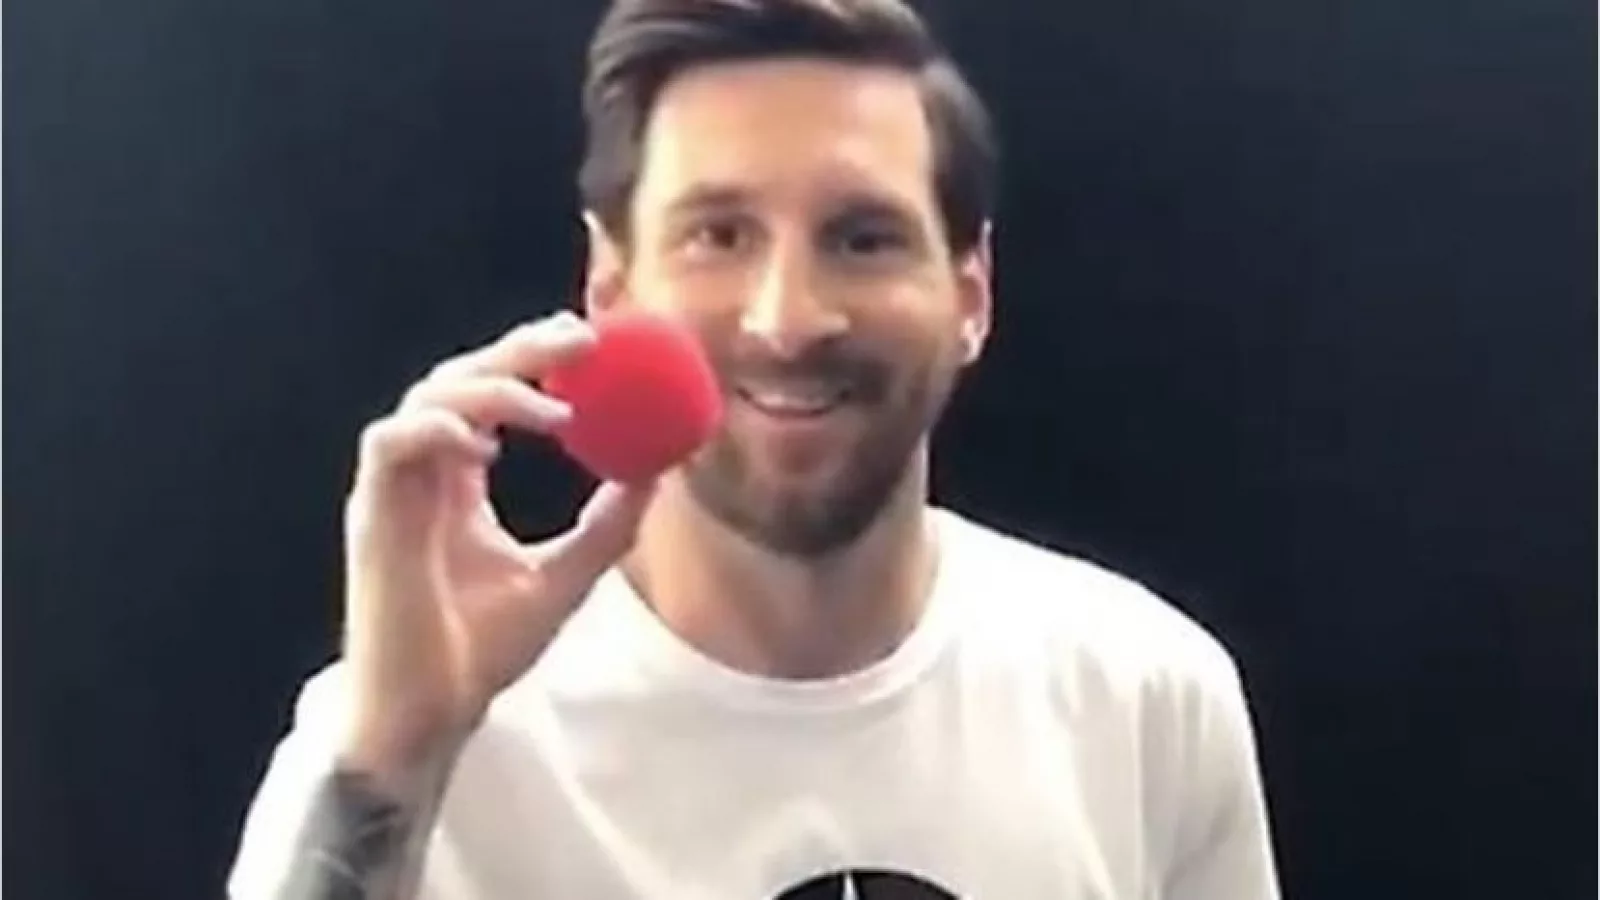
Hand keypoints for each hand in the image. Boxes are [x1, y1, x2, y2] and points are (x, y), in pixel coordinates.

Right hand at [338, 311, 653, 775]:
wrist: (432, 712)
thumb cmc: (483, 650)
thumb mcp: (566, 575)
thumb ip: (606, 523)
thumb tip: (656, 471)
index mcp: (460, 481)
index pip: (491, 394)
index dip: (535, 360)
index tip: (595, 344)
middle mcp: (425, 473)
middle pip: (463, 378)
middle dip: (521, 350)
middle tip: (584, 339)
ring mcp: (394, 491)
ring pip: (427, 396)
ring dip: (493, 389)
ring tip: (556, 410)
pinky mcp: (371, 516)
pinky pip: (390, 443)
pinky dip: (436, 428)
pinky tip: (484, 444)